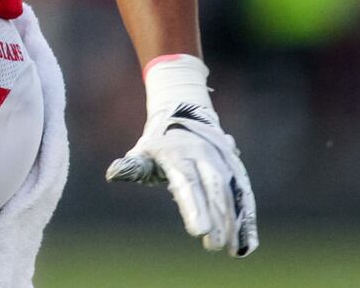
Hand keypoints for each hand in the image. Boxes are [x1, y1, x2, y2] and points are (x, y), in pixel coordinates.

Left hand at [108, 56, 257, 256]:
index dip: (194, 207)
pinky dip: (247, 217)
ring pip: (232, 192)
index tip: (198, 231)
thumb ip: (132, 166)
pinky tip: (247, 243)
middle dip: (216, 218)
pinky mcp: (234, 166)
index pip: (187, 182)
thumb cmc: (157, 141)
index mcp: (178, 153)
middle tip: (213, 246)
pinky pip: (243, 192)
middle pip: (213, 188)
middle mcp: (203, 155)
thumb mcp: (142, 151)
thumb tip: (112, 173)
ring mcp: (221, 159)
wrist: (184, 109)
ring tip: (233, 250)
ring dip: (234, 222)